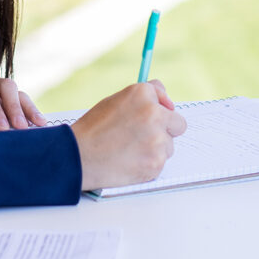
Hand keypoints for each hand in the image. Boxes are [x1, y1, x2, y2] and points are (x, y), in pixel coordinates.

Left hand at [0, 77, 45, 130]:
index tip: (2, 128)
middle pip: (6, 86)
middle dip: (14, 107)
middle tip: (21, 128)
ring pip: (18, 94)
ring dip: (29, 109)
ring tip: (40, 125)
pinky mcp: (7, 109)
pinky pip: (24, 106)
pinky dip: (33, 114)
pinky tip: (41, 127)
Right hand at [70, 79, 186, 191]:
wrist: (79, 156)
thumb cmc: (94, 128)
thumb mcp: (115, 101)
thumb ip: (144, 97)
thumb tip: (169, 102)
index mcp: (142, 94)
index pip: (167, 100)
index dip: (159, 110)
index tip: (148, 117)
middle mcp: (154, 114)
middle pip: (179, 124)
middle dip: (166, 130)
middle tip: (143, 136)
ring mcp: (157, 140)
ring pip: (169, 146)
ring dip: (155, 148)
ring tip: (129, 149)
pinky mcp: (156, 163)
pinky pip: (160, 163)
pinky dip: (148, 164)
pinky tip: (129, 161)